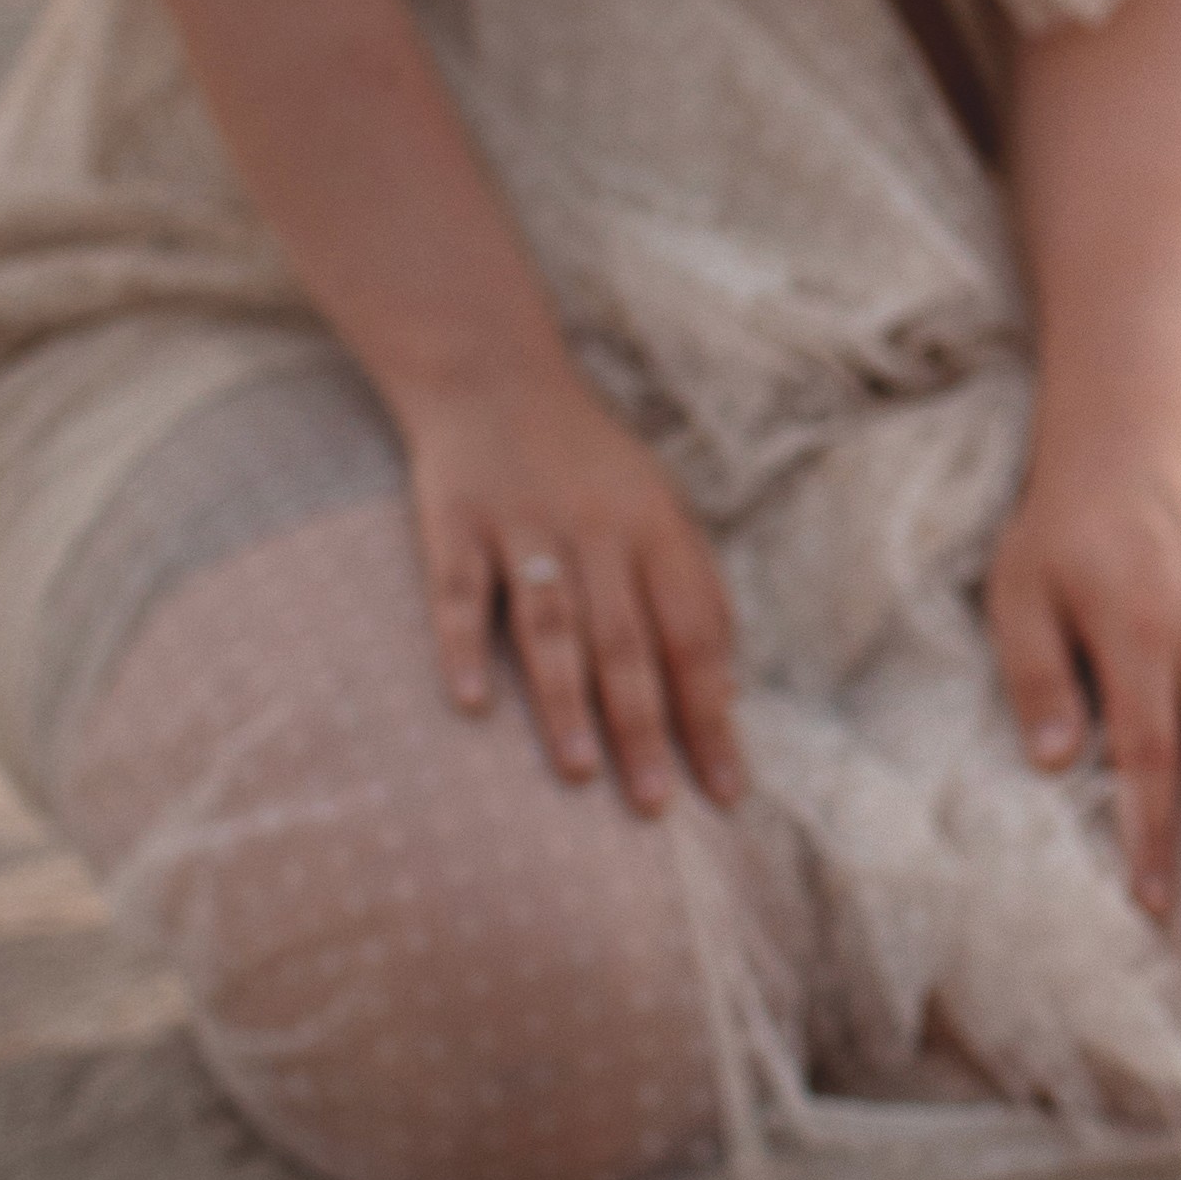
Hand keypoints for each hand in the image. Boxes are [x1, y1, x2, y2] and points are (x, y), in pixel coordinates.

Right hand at [399, 361, 746, 820]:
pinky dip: (463, 646)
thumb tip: (725, 695)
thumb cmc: (588, 465)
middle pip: (627, 641)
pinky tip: (471, 703)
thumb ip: (691, 593)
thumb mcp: (659, 511)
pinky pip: (459, 591)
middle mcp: (597, 528)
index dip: (712, 716)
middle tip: (654, 805)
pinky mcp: (455, 518)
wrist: (493, 374)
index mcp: (659, 529)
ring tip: (579, 772)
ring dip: (565, 701)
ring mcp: (524, 523)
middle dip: (645, 727)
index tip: (724, 792)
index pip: (696, 636)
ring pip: (552, 623)